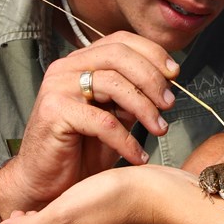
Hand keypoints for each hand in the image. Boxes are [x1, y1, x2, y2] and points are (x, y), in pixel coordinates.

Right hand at [0, 31, 177, 211]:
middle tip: (169, 103)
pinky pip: (103, 121)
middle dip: (152, 78)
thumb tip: (167, 83)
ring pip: (114, 84)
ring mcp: (57, 87)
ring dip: (145, 108)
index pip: (121, 41)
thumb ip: (134, 94)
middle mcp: (66, 67)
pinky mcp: (54, 112)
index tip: (175, 73)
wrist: (48, 182)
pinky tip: (138, 156)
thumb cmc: (82, 149)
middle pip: (119, 55)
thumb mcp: (115, 114)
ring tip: (159, 129)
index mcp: (82, 61)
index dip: (152, 52)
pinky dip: (127, 140)